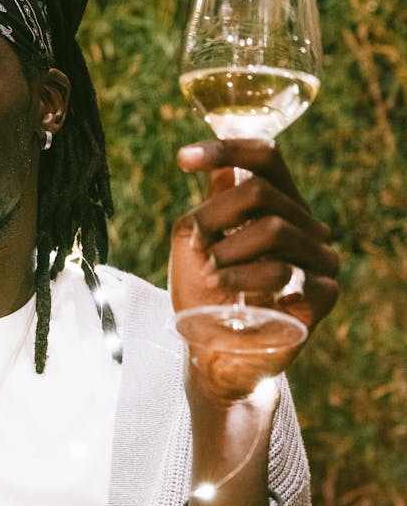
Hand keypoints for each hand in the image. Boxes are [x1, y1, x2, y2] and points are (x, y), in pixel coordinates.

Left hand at [169, 138, 338, 396]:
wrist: (216, 356)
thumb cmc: (205, 298)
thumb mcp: (194, 245)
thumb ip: (209, 206)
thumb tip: (222, 169)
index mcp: (280, 206)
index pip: (266, 158)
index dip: (226, 149)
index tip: (182, 159)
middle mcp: (307, 226)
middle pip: (262, 191)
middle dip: (217, 215)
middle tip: (194, 244)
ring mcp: (320, 259)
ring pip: (274, 229)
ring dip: (228, 251)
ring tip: (208, 275)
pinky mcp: (324, 293)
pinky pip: (285, 271)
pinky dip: (245, 278)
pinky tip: (226, 292)